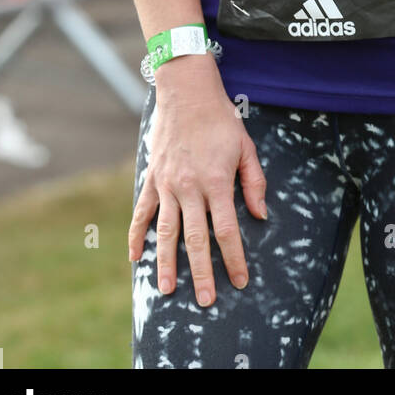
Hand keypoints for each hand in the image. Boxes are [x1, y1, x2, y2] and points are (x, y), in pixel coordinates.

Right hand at [128, 55, 267, 306]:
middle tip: (205, 301)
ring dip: (166, 263)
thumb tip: (260, 214)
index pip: (226, 230)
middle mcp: (188, 187)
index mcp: (215, 181)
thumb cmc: (221, 120)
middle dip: (201, 272)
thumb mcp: (246, 147)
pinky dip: (137, 236)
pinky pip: (142, 212)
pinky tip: (135, 258)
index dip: (233, 257)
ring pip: (165, 232)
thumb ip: (253, 182)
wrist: (187, 92)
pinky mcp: (152, 178)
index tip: (240, 279)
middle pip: (194, 239)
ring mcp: (166, 184)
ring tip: (166, 290)